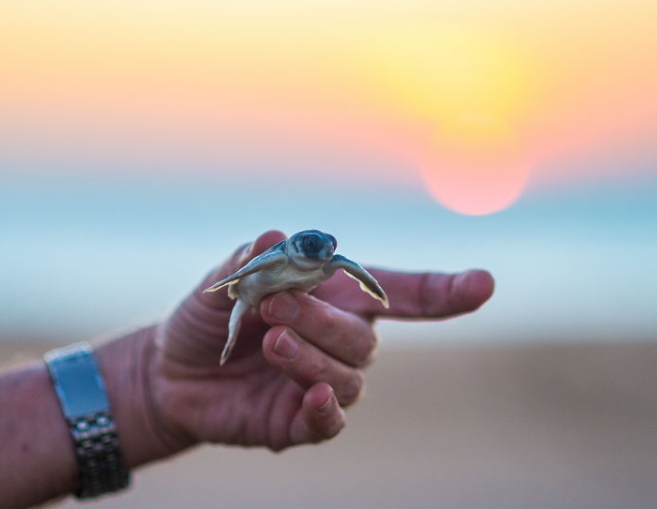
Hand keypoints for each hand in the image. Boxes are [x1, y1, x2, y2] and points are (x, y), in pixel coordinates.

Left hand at [144, 230, 493, 453]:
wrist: (172, 370)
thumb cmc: (210, 314)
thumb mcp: (223, 281)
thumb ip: (252, 260)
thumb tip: (279, 234)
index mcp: (338, 298)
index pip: (405, 295)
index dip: (447, 291)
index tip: (485, 285)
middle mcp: (343, 340)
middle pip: (363, 336)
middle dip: (321, 319)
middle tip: (274, 308)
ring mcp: (326, 382)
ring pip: (349, 375)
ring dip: (311, 356)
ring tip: (270, 339)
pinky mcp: (301, 421)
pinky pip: (331, 420)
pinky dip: (328, 409)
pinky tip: (314, 395)